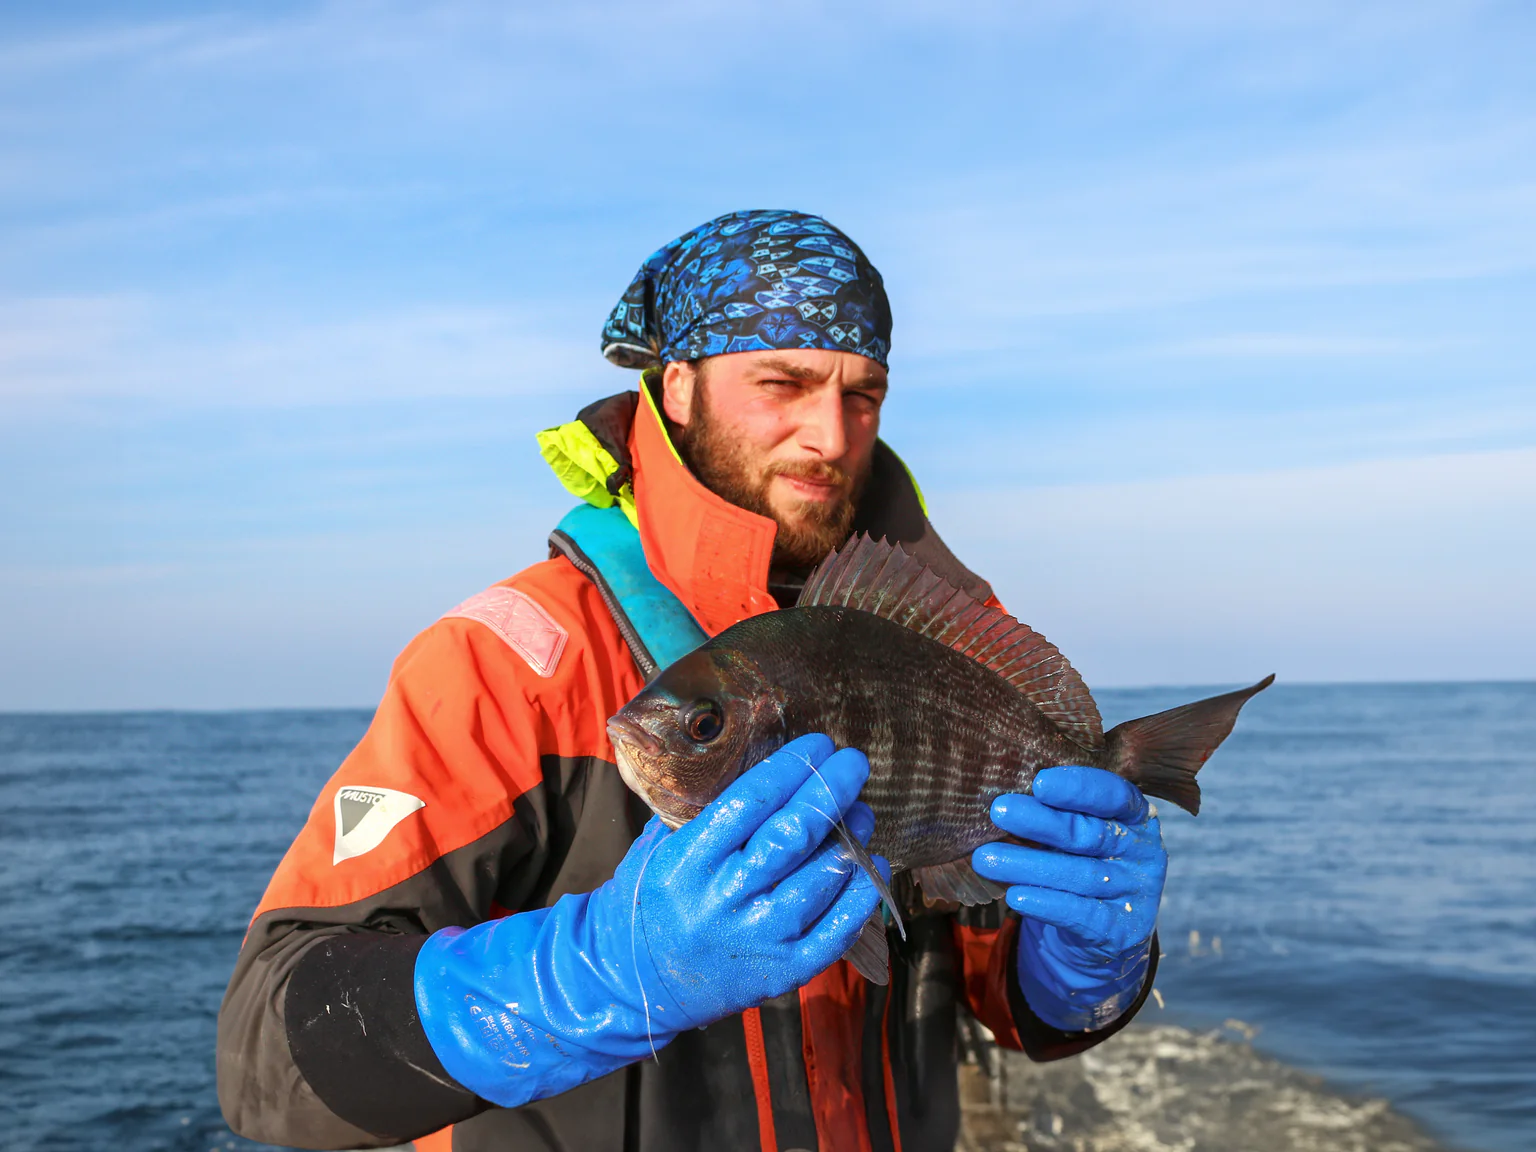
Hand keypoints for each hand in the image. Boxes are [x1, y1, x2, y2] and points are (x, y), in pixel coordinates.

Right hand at [414, 734, 886, 1105]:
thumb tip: (763, 765)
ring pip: (816, 883)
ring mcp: (752, 940)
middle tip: (854, 764)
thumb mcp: (658, 847)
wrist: (628, 979)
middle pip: (790, 837)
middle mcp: (720, 899)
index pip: (749, 802)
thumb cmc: (648, 898)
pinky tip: (872, 867)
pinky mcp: (778, 975)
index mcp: (687, 860)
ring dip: (849, 841)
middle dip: (830, 792)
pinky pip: (831, 936)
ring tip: (863, 812)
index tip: (819, 745)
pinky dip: (858, 900)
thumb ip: (701, 811)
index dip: (790, 768)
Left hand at [972, 766, 1165, 1030]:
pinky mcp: (1122, 930)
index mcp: (1136, 817)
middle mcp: (1143, 852)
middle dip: (1041, 823)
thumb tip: (1004, 801)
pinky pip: (1081, 914)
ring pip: (1080, 875)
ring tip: (986, 859)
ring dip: (1029, 866)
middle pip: (1089, 834)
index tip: (1040, 783)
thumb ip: (1054, 815)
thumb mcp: (1076, 834)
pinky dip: (1046, 903)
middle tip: (999, 812)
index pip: (1114, 795)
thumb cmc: (1081, 862)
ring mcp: (1136, 893)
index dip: (1079, 788)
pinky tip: (1015, 896)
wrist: (1102, 929)